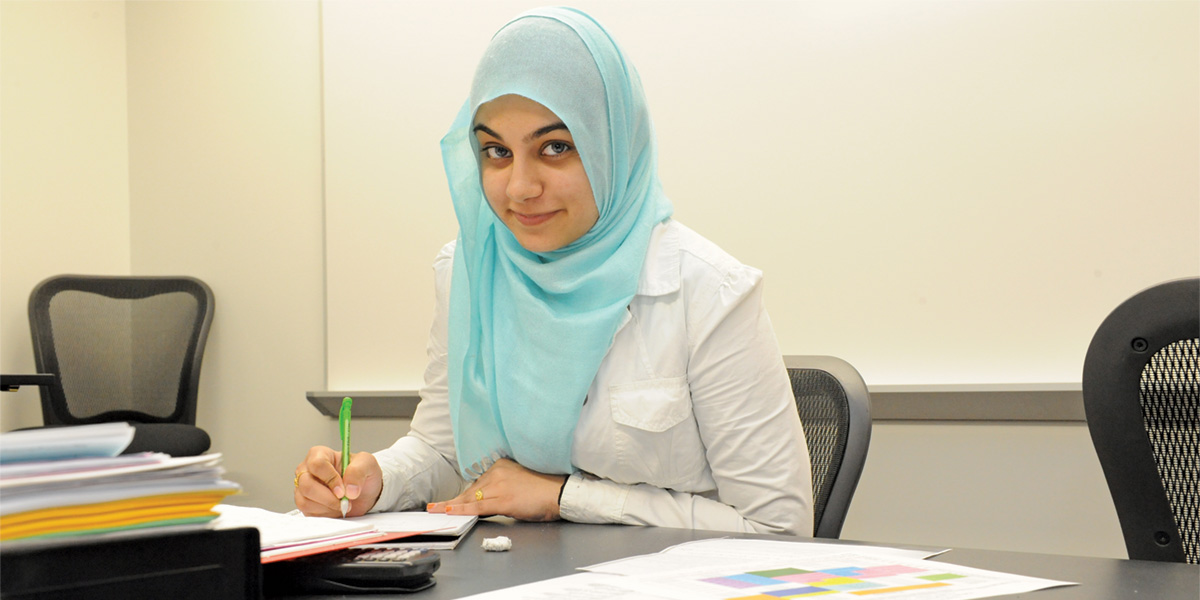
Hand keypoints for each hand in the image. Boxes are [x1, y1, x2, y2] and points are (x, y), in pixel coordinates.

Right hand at [294, 445, 382, 517]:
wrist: (363, 493)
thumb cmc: (361, 474)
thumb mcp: (367, 464)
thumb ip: (358, 471)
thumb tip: (349, 489)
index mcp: (319, 454)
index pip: (317, 465)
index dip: (330, 479)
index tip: (343, 491)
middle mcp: (307, 470)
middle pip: (307, 485)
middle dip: (328, 498)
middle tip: (344, 501)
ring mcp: (303, 488)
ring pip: (305, 501)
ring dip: (328, 507)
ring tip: (342, 504)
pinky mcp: (304, 503)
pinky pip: (308, 513)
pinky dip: (325, 514)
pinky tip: (335, 509)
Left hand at [427, 458, 566, 521]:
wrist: (560, 492)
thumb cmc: (544, 488)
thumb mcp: (520, 481)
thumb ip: (503, 486)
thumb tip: (488, 499)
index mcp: (502, 465)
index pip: (478, 482)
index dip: (464, 495)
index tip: (450, 500)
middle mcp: (498, 472)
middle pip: (471, 490)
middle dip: (454, 500)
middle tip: (436, 506)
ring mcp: (499, 485)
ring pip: (470, 498)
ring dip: (452, 506)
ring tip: (437, 510)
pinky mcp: (502, 499)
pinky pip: (476, 506)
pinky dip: (461, 510)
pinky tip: (450, 512)